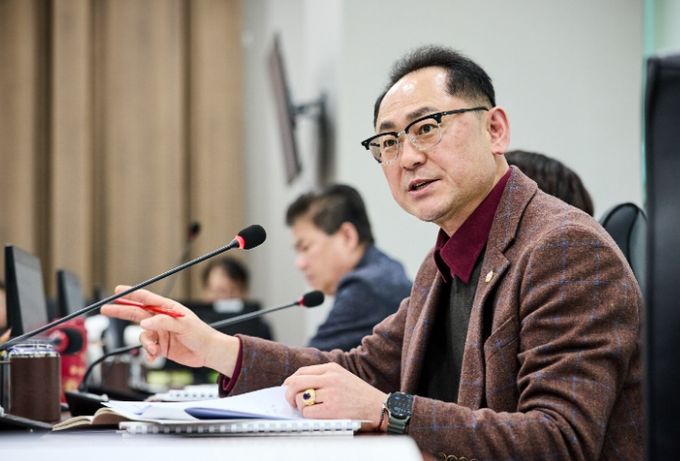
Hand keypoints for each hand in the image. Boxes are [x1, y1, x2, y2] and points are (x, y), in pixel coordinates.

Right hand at [100, 286, 238, 375]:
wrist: (208, 353)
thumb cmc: (201, 334)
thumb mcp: (184, 325)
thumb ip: (164, 322)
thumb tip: (145, 322)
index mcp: (169, 309)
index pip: (147, 299)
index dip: (132, 294)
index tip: (118, 291)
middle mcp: (162, 319)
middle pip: (137, 313)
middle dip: (121, 311)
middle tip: (105, 309)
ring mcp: (160, 333)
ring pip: (142, 335)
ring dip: (146, 343)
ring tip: (154, 349)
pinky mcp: (161, 346)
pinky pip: (147, 348)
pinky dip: (149, 353)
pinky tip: (155, 356)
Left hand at [282, 362, 386, 430]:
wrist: (379, 407)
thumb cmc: (360, 395)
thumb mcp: (343, 377)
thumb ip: (324, 377)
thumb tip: (298, 386)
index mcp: (331, 368)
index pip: (302, 371)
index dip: (291, 381)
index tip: (288, 388)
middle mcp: (329, 378)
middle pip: (296, 383)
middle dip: (288, 394)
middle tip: (291, 402)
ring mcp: (330, 393)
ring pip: (300, 399)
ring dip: (300, 407)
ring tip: (309, 410)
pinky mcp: (331, 409)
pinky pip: (308, 412)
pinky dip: (308, 415)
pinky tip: (317, 415)